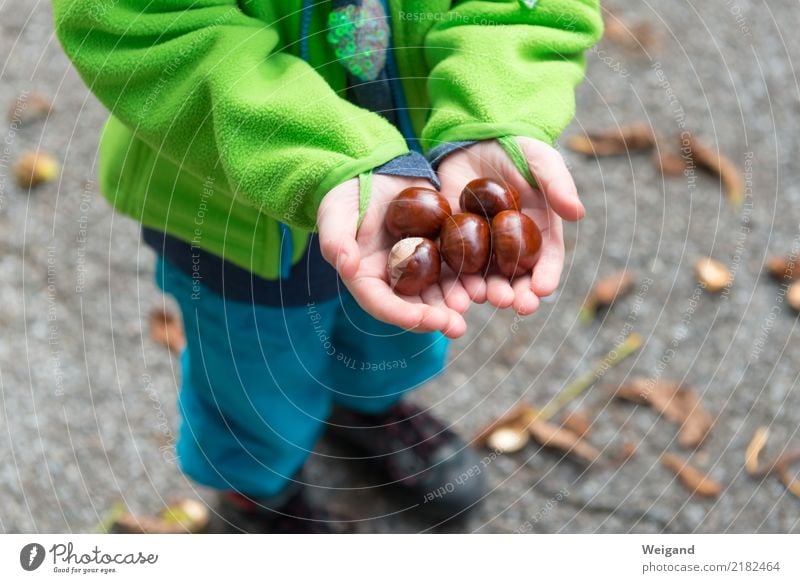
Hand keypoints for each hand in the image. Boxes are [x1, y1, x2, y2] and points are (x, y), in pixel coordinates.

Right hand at [317, 175, 470, 338]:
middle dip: (435, 319)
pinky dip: (467, 277)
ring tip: (475, 304)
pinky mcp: (435, 251)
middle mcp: (391, 279)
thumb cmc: (348, 192)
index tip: (423, 320)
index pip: (381, 304)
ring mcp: (415, 267)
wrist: (375, 170)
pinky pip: (452, 268)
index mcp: (365, 278)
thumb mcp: (334, 212)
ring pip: (437, 292)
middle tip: (457, 326)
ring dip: (455, 303)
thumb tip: (347, 267)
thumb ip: (335, 240)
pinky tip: (484, 282)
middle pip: (413, 307)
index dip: (401, 315)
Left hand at [436, 137, 584, 314]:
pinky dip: (456, 281)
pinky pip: (455, 267)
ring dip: (487, 292)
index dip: (546, 276)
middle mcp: (512, 247)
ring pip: (486, 278)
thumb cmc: (514, 149)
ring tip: (484, 299)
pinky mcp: (454, 243)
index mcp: (540, 231)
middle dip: (518, 294)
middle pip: (517, 277)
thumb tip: (578, 213)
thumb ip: (557, 184)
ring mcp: (483, 248)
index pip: (547, 260)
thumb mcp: (539, 160)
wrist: (471, 141)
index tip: (542, 290)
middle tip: (515, 305)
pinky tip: (454, 291)